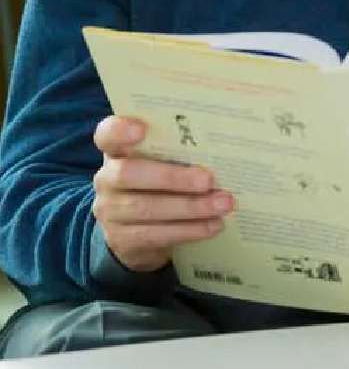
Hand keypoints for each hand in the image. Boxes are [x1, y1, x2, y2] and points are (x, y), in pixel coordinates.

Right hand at [92, 116, 233, 272]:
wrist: (134, 232)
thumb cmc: (156, 182)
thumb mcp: (160, 162)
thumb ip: (177, 149)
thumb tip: (221, 141)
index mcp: (116, 150)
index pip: (108, 134)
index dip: (120, 130)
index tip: (142, 128)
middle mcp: (106, 179)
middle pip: (129, 174)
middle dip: (172, 177)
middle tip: (208, 180)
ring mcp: (110, 211)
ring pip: (146, 208)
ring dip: (190, 207)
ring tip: (222, 204)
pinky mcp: (122, 240)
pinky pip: (156, 235)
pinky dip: (189, 230)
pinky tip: (213, 225)